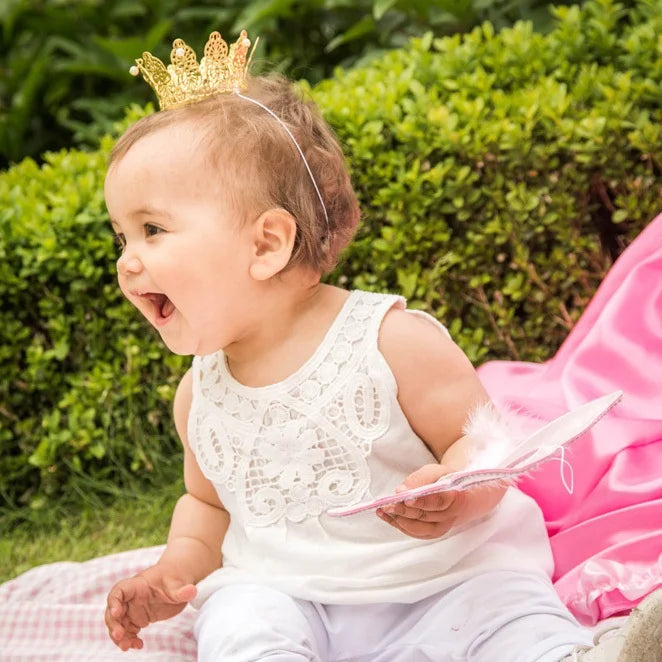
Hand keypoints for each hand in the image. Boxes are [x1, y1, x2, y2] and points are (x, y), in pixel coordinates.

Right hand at [105, 563, 196, 650]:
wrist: (179, 580)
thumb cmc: (176, 577)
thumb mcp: (179, 582)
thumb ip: (182, 590)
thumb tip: (192, 591)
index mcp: (138, 584)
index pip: (119, 591)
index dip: (114, 601)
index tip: (117, 613)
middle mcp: (132, 597)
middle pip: (114, 610)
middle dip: (113, 624)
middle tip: (120, 636)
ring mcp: (134, 609)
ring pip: (119, 623)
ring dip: (119, 636)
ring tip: (127, 647)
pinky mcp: (139, 618)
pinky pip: (129, 631)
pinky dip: (130, 639)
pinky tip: (138, 645)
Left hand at [376, 463, 504, 539]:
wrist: (464, 494)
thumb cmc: (447, 479)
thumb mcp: (436, 471)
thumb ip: (419, 479)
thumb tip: (400, 491)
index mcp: (457, 496)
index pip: (439, 501)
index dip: (422, 501)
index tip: (406, 498)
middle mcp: (452, 516)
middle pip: (425, 515)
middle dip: (404, 510)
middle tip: (386, 504)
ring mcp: (444, 527)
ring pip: (419, 528)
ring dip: (399, 520)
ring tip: (381, 511)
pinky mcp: (435, 533)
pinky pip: (416, 533)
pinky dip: (400, 526)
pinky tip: (387, 517)